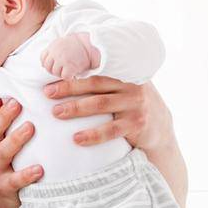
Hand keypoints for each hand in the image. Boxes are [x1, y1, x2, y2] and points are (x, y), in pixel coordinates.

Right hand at [0, 97, 42, 207]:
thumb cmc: (6, 180)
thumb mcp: (4, 158)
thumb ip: (10, 138)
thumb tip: (28, 113)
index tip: (3, 90)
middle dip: (4, 116)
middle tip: (18, 102)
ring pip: (3, 153)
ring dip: (16, 139)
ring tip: (31, 127)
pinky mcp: (5, 189)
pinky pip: (16, 181)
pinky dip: (27, 174)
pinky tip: (40, 169)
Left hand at [39, 32, 97, 80]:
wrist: (92, 43)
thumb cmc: (78, 45)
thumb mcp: (62, 43)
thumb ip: (53, 51)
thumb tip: (42, 65)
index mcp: (53, 46)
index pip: (43, 58)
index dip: (49, 63)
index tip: (56, 65)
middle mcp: (56, 52)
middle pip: (47, 66)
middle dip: (54, 69)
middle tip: (63, 69)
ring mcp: (62, 60)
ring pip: (55, 72)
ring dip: (61, 74)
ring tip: (69, 70)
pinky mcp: (70, 67)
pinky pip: (64, 76)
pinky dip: (69, 77)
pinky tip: (73, 74)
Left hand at [44, 76, 173, 152]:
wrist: (160, 128)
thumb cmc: (131, 105)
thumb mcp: (124, 87)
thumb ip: (105, 78)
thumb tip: (68, 71)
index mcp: (124, 73)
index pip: (96, 69)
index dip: (74, 71)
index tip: (52, 74)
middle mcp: (130, 85)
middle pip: (95, 84)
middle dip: (69, 87)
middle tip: (47, 93)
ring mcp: (135, 104)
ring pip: (101, 104)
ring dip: (76, 108)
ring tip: (56, 112)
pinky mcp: (136, 124)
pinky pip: (111, 130)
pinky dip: (93, 134)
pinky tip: (77, 138)